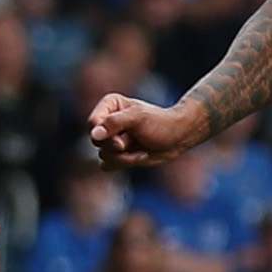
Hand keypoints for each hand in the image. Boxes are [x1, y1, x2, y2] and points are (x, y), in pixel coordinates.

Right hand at [88, 93, 209, 167]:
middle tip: (133, 140)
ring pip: (103, 155)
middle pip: (97, 141)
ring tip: (142, 147)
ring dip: (124, 156)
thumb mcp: (138, 118)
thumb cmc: (161, 123)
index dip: (104, 134)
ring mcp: (112, 139)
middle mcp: (107, 122)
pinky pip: (107, 165)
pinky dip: (123, 163)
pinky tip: (140, 155)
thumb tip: (94, 134)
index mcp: (110, 106)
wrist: (178, 137)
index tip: (121, 139)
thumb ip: (114, 123)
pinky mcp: (117, 154)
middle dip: (117, 145)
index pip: (93, 123)